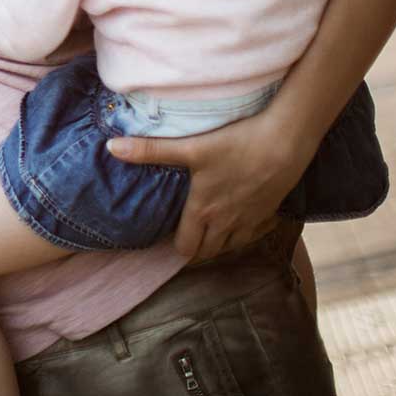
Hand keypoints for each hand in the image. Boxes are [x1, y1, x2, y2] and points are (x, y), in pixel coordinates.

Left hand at [106, 106, 313, 260]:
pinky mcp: (270, 212)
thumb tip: (111, 148)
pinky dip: (245, 233)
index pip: (186, 248)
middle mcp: (226, 223)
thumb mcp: (189, 148)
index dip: (175, 249)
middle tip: (185, 239)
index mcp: (203, 212)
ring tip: (208, 233)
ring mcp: (251, 221)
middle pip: (208, 252)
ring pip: (232, 246)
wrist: (284, 143)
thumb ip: (150, 151)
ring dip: (219, 244)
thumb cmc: (235, 145)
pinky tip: (241, 221)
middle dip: (196, 250)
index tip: (165, 242)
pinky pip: (255, 234)